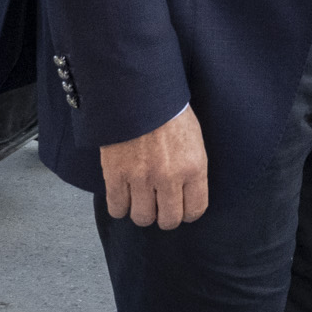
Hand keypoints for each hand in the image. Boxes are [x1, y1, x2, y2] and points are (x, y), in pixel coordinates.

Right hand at [99, 105, 207, 229]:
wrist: (137, 91)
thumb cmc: (168, 111)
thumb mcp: (194, 138)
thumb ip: (191, 168)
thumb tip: (187, 193)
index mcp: (193, 167)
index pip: (195, 210)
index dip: (187, 213)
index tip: (180, 209)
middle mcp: (169, 177)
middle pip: (168, 220)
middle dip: (164, 217)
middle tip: (159, 207)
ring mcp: (141, 178)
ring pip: (142, 218)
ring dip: (141, 212)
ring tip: (139, 200)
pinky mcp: (116, 175)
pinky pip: (117, 208)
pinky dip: (119, 207)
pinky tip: (122, 196)